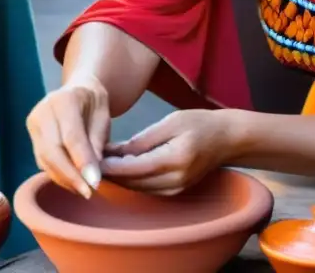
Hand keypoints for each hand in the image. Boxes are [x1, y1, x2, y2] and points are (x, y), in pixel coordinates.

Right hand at [26, 76, 110, 198]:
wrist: (78, 89)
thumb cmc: (94, 103)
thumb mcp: (103, 116)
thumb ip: (97, 141)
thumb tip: (92, 172)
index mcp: (64, 99)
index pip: (71, 137)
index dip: (82, 162)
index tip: (95, 183)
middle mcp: (43, 111)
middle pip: (52, 151)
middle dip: (70, 176)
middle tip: (89, 193)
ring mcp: (34, 123)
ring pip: (45, 159)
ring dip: (64, 179)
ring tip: (83, 190)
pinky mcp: (32, 136)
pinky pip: (43, 161)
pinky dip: (58, 174)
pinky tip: (73, 183)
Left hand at [101, 109, 233, 195]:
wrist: (227, 139)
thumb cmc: (200, 123)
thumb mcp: (171, 122)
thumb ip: (143, 139)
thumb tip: (114, 151)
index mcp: (175, 159)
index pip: (133, 167)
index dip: (109, 165)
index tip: (90, 157)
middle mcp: (175, 179)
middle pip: (132, 182)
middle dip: (109, 173)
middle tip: (87, 161)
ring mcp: (176, 189)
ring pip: (137, 188)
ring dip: (117, 178)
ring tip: (97, 164)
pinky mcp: (175, 191)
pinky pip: (146, 189)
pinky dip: (130, 180)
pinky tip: (117, 169)